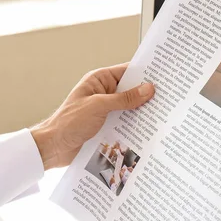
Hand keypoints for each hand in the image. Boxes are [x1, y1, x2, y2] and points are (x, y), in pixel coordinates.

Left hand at [30, 63, 154, 170]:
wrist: (53, 148)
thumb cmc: (68, 123)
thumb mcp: (98, 106)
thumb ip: (124, 99)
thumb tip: (147, 89)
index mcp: (99, 81)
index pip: (127, 71)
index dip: (144, 73)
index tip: (163, 75)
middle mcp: (104, 94)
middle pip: (132, 91)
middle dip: (147, 95)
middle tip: (168, 97)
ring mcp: (106, 111)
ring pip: (131, 109)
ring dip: (143, 113)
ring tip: (163, 114)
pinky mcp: (108, 126)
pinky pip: (126, 123)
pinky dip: (136, 126)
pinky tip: (149, 130)